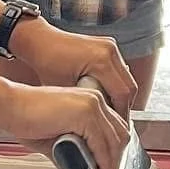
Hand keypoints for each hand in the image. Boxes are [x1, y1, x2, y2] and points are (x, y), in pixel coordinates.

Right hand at [1, 83, 130, 168]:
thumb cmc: (25, 118)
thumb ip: (75, 150)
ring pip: (114, 142)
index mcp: (90, 101)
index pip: (113, 129)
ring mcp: (92, 105)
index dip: (116, 153)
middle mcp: (95, 100)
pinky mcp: (85, 114)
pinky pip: (102, 146)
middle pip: (119, 135)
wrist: (9, 106)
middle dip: (117, 162)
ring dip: (113, 168)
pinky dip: (104, 166)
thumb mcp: (57, 138)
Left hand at [10, 19, 134, 118]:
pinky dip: (115, 86)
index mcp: (101, 60)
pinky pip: (119, 71)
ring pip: (126, 79)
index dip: (121, 114)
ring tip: (111, 113)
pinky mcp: (107, 47)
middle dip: (124, 107)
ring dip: (121, 97)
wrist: (40, 40)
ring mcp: (110, 47)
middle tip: (116, 124)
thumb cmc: (47, 62)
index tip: (117, 128)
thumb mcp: (66, 90)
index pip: (123, 94)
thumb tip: (99, 123)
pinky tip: (106, 97)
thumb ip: (86, 105)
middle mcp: (109, 51)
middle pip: (129, 87)